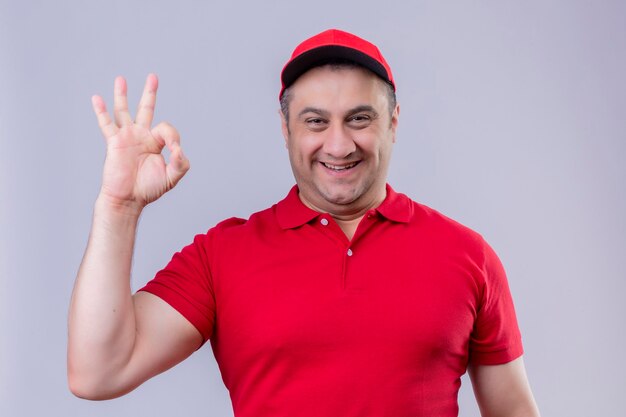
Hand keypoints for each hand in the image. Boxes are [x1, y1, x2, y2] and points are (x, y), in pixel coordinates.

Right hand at [92, 74, 189, 212]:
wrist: (128, 199)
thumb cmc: (149, 189)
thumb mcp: (172, 177)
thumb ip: (181, 163)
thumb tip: (179, 149)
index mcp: (156, 142)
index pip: (167, 128)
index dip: (173, 137)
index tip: (174, 150)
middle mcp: (141, 136)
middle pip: (146, 109)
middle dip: (150, 93)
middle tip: (153, 77)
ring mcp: (127, 137)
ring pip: (124, 111)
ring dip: (122, 95)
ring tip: (121, 79)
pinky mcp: (114, 142)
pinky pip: (106, 124)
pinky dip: (101, 111)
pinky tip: (96, 98)